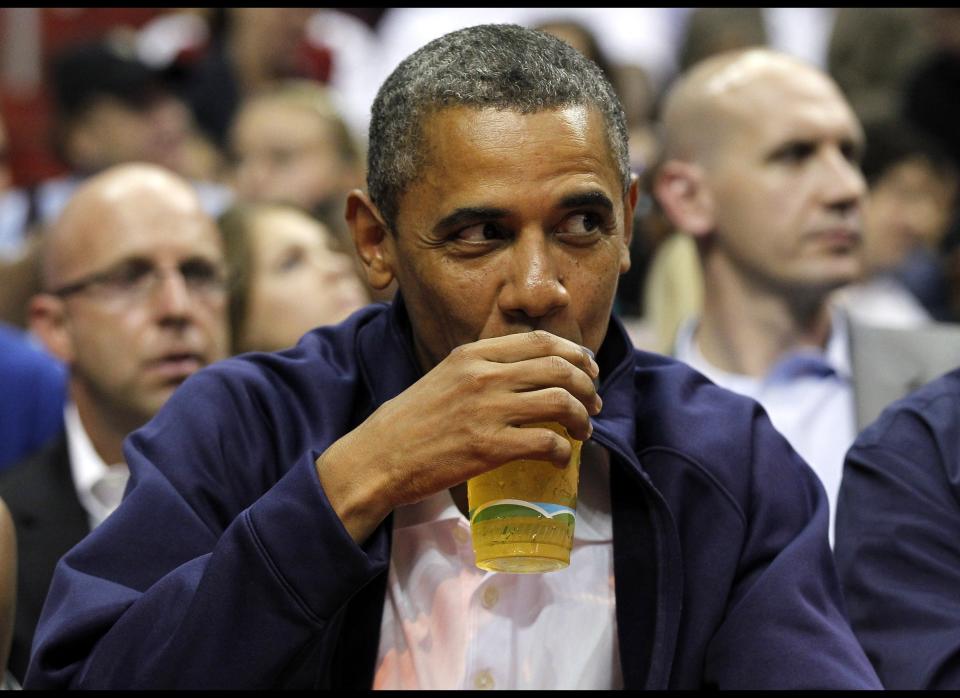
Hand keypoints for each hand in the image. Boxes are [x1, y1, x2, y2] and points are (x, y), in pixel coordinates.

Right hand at [316, 330, 600, 541]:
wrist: (379, 457)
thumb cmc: (412, 421)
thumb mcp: (446, 376)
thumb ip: (483, 368)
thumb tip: (529, 373)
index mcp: (473, 353)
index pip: (541, 341)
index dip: (575, 354)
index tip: (587, 369)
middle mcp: (484, 375)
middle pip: (559, 368)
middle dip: (587, 386)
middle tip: (593, 404)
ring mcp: (487, 410)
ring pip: (561, 402)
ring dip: (582, 418)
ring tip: (583, 431)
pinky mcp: (489, 447)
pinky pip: (546, 442)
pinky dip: (562, 451)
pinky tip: (559, 459)